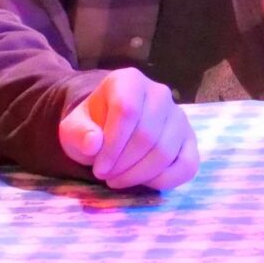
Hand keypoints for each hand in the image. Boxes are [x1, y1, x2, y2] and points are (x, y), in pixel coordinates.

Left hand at [58, 68, 198, 191]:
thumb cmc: (92, 125)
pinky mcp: (189, 139)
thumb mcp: (73, 127)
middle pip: (147, 135)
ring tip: (119, 179)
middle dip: (123, 164)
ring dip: (139, 175)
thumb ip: (78, 133)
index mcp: (129, 81)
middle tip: (106, 175)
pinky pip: (187, 165)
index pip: (127, 111)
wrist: (109, 128)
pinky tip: (143, 181)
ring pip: (165, 152)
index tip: (98, 168)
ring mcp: (178, 116)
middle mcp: (160, 93)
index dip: (112, 145)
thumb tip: (93, 144)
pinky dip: (164, 181)